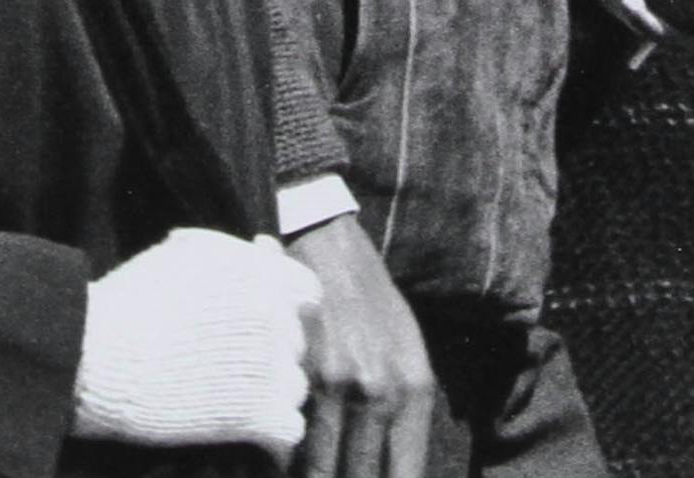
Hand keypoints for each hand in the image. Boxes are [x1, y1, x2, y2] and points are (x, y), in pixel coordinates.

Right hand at [72, 229, 316, 453]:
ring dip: (270, 392)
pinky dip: (270, 431)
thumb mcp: (186, 254)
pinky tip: (246, 429)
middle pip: (294, 342)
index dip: (284, 305)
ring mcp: (271, 367)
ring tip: (232, 396)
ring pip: (294, 385)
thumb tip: (264, 248)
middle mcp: (275, 315)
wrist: (103, 352)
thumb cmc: (132, 300)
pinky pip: (289, 428)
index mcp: (261, 274)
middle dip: (268, 351)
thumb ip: (234, 253)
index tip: (261, 318)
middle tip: (231, 363)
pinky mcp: (259, 414)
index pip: (304, 292)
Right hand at [289, 213, 434, 477]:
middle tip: (336, 476)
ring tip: (306, 471)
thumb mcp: (407, 347)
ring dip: (312, 476)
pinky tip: (279, 465)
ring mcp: (336, 383)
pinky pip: (288, 442)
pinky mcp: (295, 372)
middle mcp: (380, 391)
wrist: (326, 240)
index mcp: (414, 389)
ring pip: (320, 470)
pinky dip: (282, 462)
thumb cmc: (369, 298)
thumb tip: (395, 473)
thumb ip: (405, 411)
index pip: (405, 476)